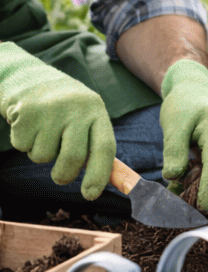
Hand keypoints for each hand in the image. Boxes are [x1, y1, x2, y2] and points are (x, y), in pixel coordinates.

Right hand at [0, 42, 115, 200]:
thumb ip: (97, 147)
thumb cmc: (63, 108)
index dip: (100, 175)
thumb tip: (121, 183)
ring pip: (43, 156)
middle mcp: (76, 107)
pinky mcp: (25, 112)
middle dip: (64, 175)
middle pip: (73, 158)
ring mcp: (50, 108)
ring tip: (41, 132)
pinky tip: (28, 125)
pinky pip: (22, 146)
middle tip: (60, 177)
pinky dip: (22, 143)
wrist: (29, 76)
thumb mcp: (85, 118)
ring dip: (39, 153)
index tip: (91, 195)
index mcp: (96, 109)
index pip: (105, 147)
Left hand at [160, 59, 207, 210]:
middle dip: (201, 194)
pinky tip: (179, 186)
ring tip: (174, 198)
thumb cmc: (184, 105)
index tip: (201, 206)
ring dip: (198, 189)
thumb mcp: (173, 124)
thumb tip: (173, 177)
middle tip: (178, 210)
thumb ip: (174, 151)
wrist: (195, 90)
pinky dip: (198, 181)